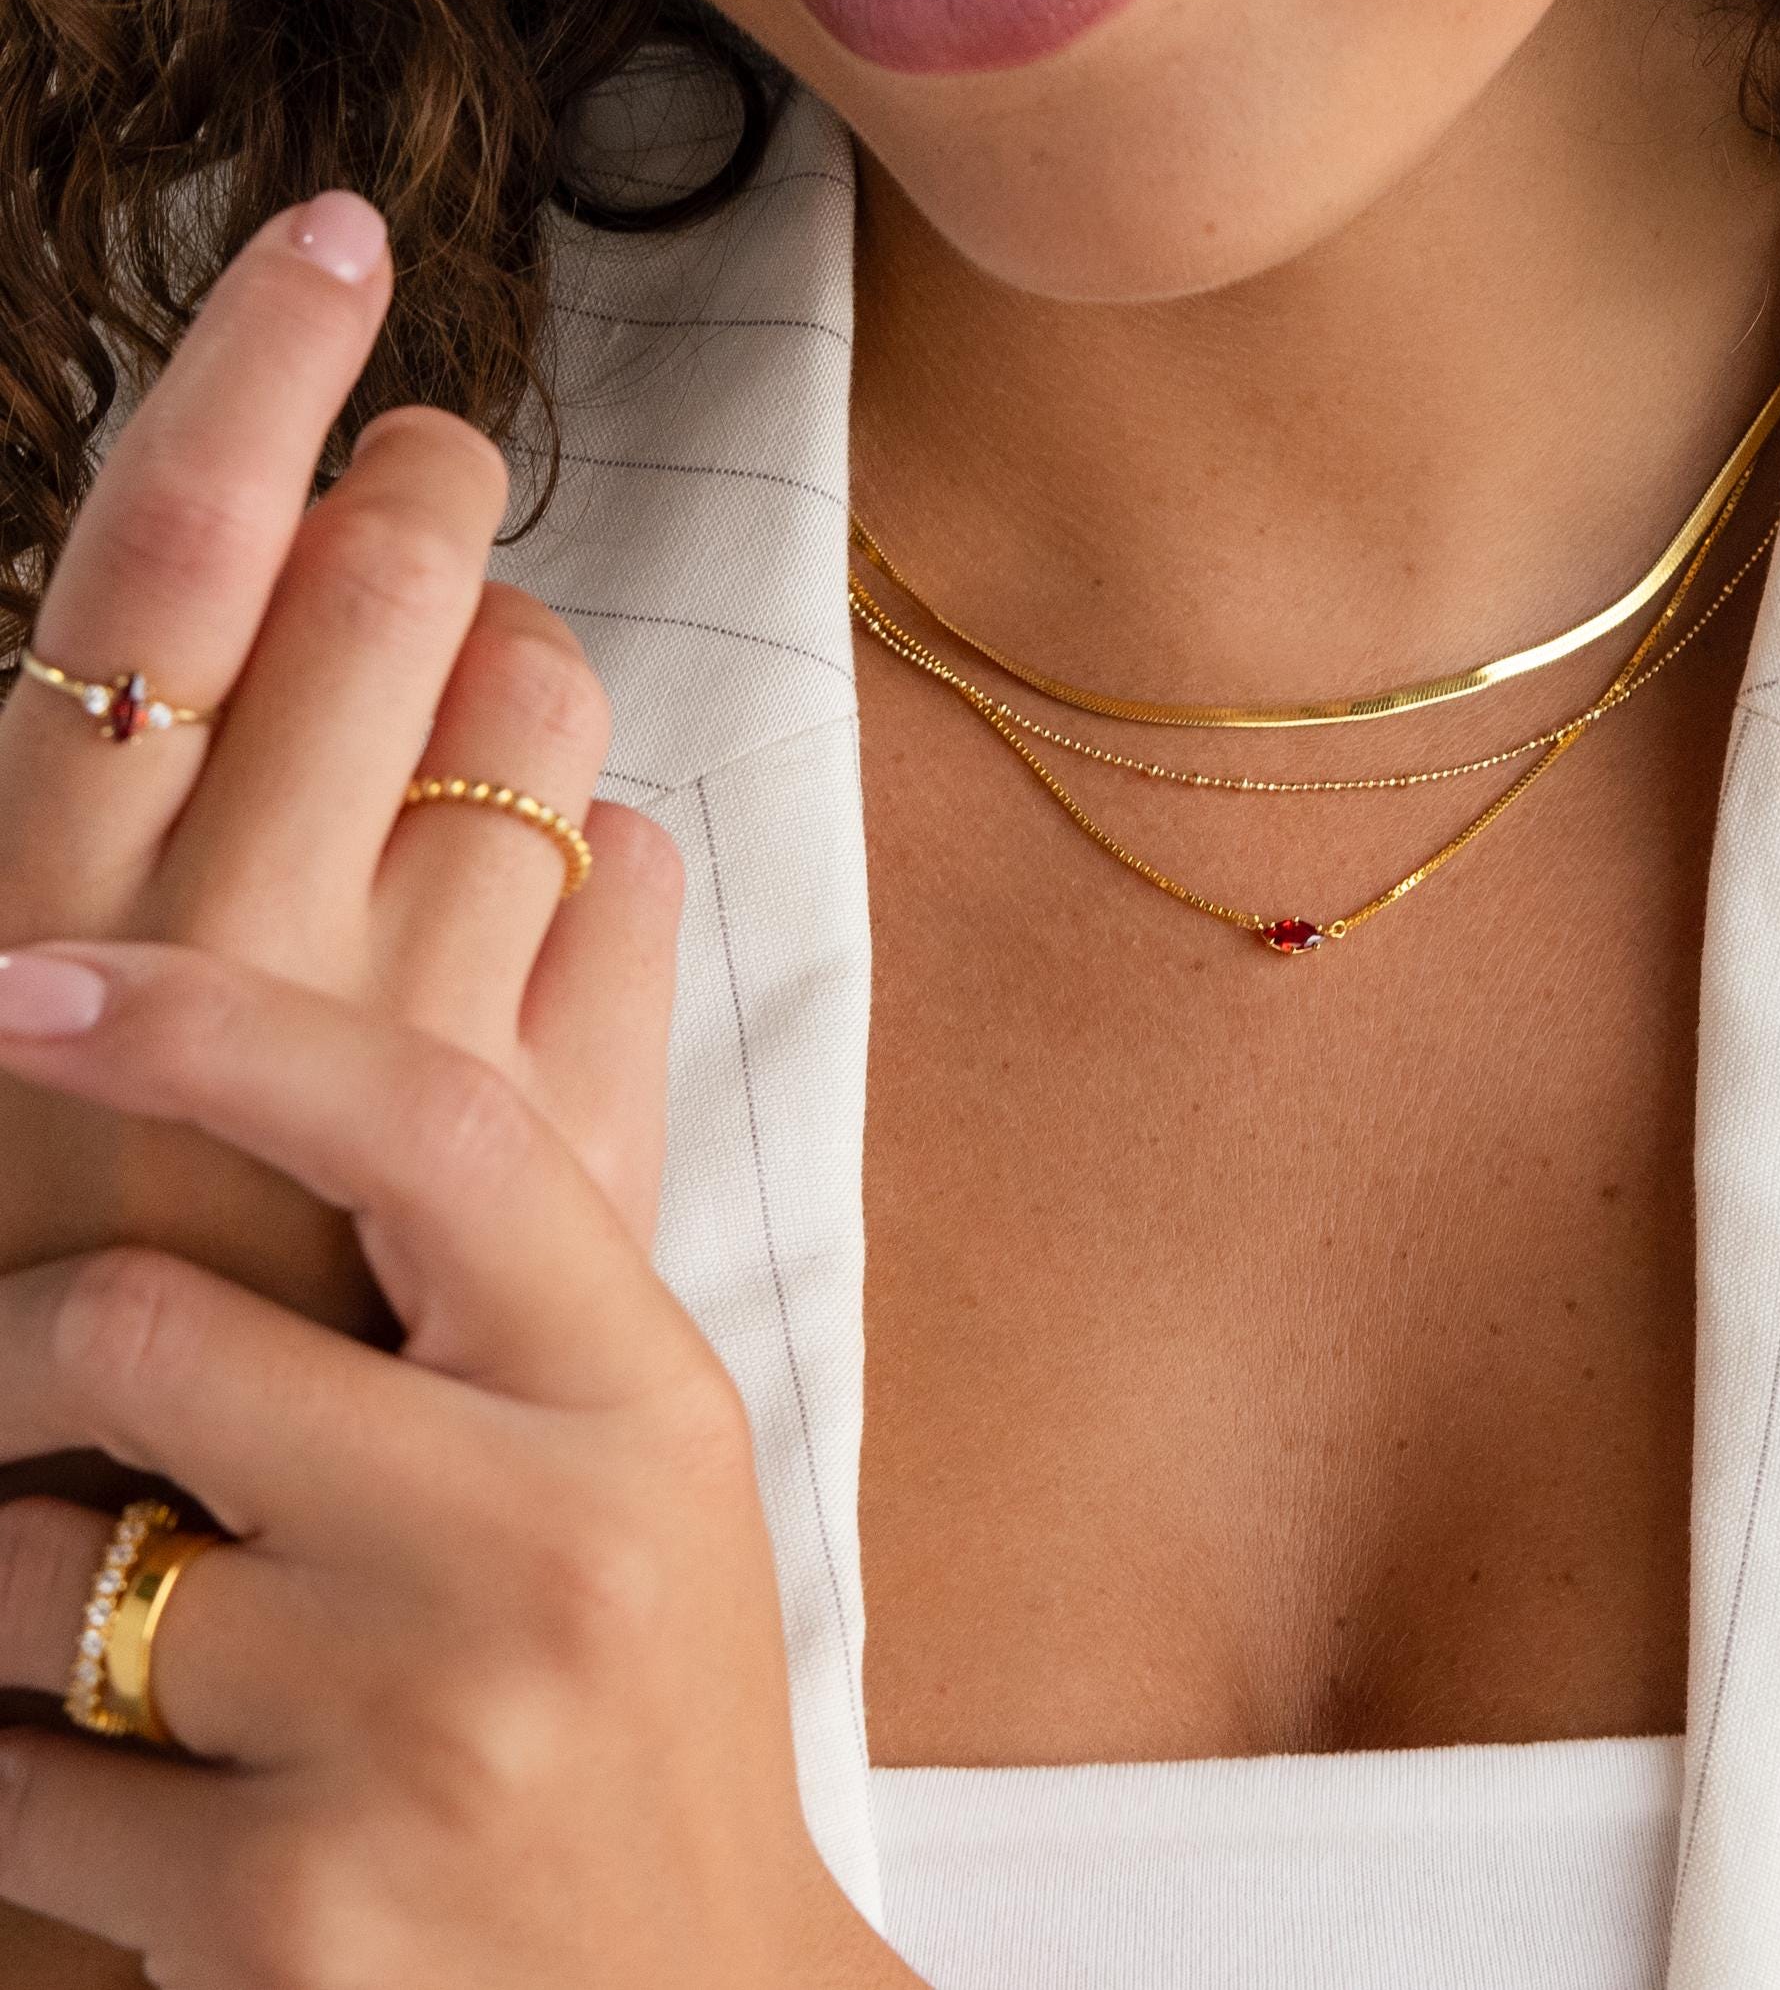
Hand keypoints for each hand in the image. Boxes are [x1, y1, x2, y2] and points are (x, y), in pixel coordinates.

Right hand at [0, 185, 663, 1387]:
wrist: (103, 1567)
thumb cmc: (18, 1266)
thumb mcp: (9, 994)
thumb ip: (100, 798)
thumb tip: (205, 586)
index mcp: (46, 896)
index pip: (171, 555)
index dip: (254, 367)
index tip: (338, 235)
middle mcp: (248, 948)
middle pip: (397, 591)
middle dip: (425, 485)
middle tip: (416, 474)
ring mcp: (427, 1047)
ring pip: (544, 712)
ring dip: (513, 662)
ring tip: (447, 721)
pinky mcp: (562, 1146)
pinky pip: (639, 878)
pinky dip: (598, 838)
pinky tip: (531, 884)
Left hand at [0, 940, 909, 1989]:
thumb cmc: (646, 1696)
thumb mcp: (646, 1455)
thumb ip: (529, 1259)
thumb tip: (504, 955)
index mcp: (638, 1399)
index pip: (434, 1131)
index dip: (221, 1028)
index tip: (36, 982)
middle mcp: (538, 1544)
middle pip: (147, 1325)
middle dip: (15, 1345)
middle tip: (24, 1380)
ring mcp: (410, 1732)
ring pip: (25, 1564)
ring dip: (6, 1584)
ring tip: (102, 1623)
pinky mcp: (285, 1912)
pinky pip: (4, 1786)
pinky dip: (17, 1777)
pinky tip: (131, 1798)